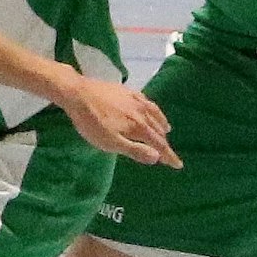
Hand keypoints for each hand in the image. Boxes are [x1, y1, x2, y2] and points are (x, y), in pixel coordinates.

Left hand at [54, 72, 180, 168]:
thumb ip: (134, 150)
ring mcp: (134, 99)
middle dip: (164, 142)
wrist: (78, 93)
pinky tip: (150, 108)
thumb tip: (156, 157)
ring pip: (155, 113)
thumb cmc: (92, 122)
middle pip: (158, 130)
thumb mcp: (110, 142)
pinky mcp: (126, 91)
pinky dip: (153, 108)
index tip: (178, 165)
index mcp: (139, 127)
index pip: (159, 144)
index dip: (168, 155)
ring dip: (162, 124)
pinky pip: (147, 101)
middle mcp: (141, 112)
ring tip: (167, 129)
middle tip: (167, 153)